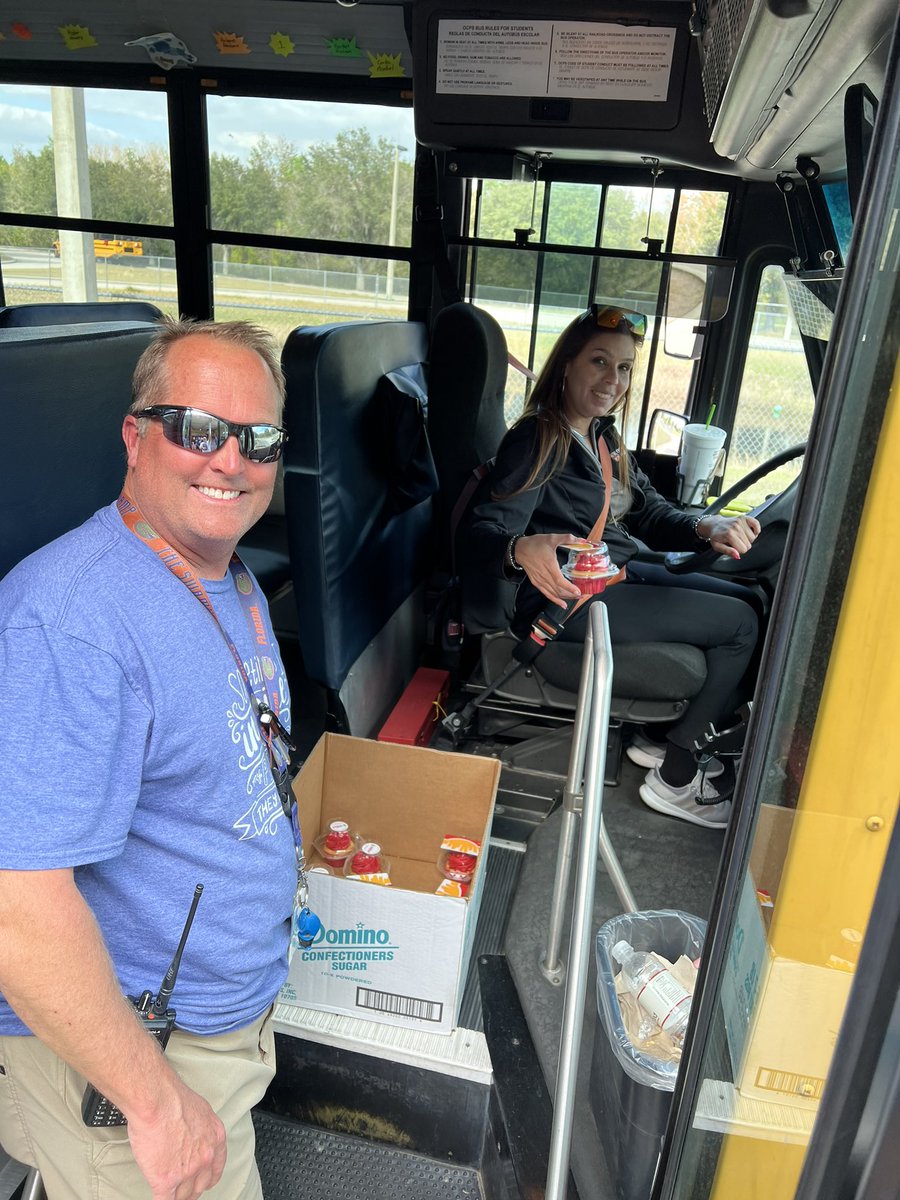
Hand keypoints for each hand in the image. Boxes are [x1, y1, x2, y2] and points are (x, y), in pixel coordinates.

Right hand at [127, 1082, 226, 1199]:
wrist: (157, 1100)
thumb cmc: (172, 1097)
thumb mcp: (199, 1110)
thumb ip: (199, 1127)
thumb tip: (191, 1134)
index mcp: (215, 1138)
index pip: (216, 1169)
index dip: (208, 1179)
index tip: (203, 1183)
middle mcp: (205, 1157)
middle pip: (200, 1185)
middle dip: (192, 1190)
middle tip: (183, 1191)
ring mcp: (187, 1171)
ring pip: (183, 1196)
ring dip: (176, 1196)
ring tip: (170, 1195)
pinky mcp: (166, 1180)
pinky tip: (158, 1196)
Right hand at [513, 533, 582, 606]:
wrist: (519, 549)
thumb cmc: (534, 544)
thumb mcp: (551, 538)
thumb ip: (566, 538)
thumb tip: (579, 539)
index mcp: (549, 565)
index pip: (560, 581)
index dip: (569, 588)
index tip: (578, 592)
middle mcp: (544, 575)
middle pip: (558, 590)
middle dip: (571, 594)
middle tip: (581, 595)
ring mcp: (540, 580)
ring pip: (553, 593)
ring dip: (565, 597)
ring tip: (575, 598)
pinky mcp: (536, 582)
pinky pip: (547, 594)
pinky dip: (555, 600)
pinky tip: (562, 604)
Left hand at [696, 513, 760, 559]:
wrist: (715, 524)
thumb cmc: (716, 536)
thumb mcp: (717, 546)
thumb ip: (727, 552)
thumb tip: (737, 556)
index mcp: (729, 535)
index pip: (743, 550)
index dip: (739, 551)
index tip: (733, 547)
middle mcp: (736, 527)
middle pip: (749, 544)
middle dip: (743, 546)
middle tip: (736, 542)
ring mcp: (740, 522)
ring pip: (753, 537)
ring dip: (748, 539)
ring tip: (740, 537)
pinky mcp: (744, 518)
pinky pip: (756, 524)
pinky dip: (755, 529)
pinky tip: (749, 531)